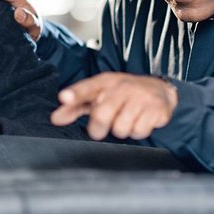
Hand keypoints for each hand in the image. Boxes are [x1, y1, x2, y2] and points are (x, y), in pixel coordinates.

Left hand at [50, 73, 177, 140]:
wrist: (159, 89)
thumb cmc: (122, 94)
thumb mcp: (99, 94)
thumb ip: (75, 106)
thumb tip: (54, 119)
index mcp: (104, 82)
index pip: (86, 88)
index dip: (74, 94)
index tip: (63, 97)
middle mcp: (121, 87)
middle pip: (101, 116)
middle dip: (99, 128)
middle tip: (104, 125)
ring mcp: (140, 97)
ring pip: (121, 128)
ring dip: (122, 129)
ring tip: (126, 118)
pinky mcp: (155, 109)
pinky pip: (139, 131)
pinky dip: (138, 131)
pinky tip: (140, 120)